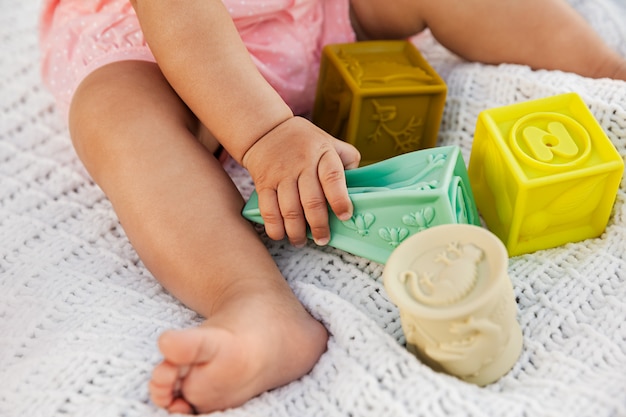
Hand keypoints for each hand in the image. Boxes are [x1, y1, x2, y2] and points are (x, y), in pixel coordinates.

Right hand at [242, 116, 360, 246]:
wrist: (265, 130)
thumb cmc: (305, 142)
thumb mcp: (330, 142)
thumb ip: (347, 161)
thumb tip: (359, 187)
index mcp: (322, 154)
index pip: (333, 178)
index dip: (340, 200)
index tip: (344, 216)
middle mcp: (301, 164)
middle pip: (312, 201)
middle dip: (319, 226)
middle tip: (323, 240)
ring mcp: (281, 175)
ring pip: (290, 210)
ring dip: (297, 231)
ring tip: (302, 241)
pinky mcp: (263, 183)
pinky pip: (268, 210)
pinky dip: (275, 227)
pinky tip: (282, 235)